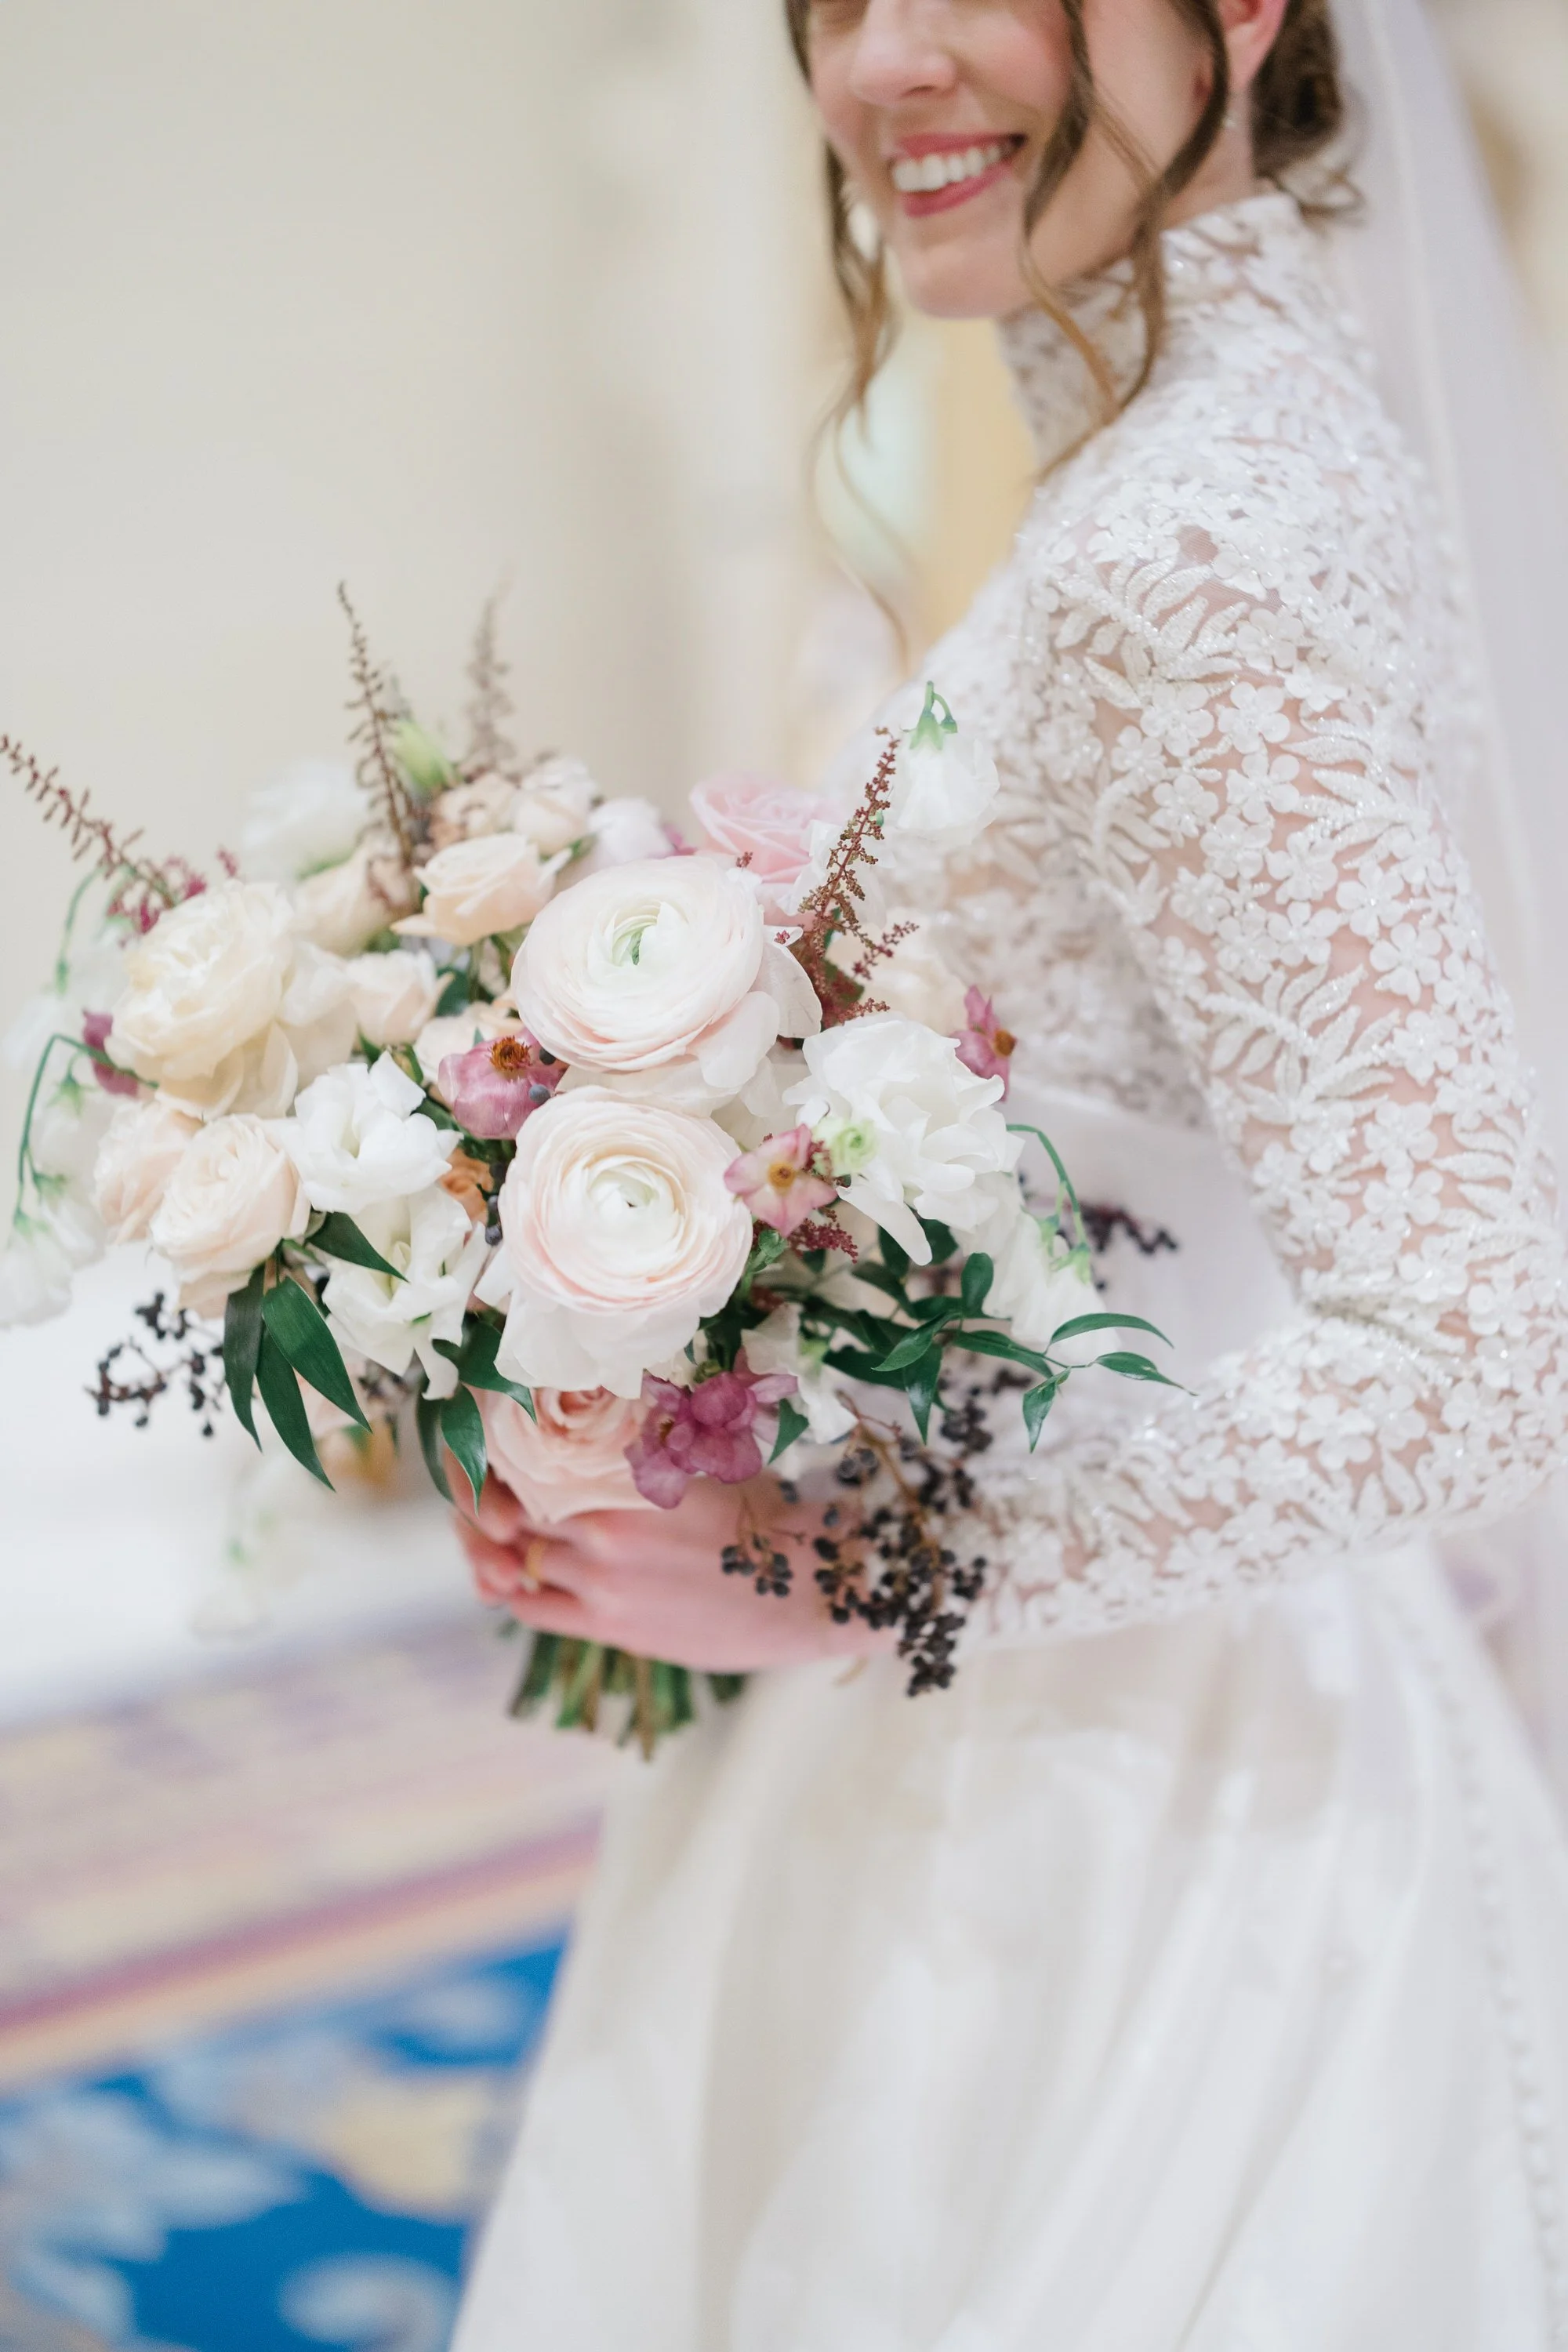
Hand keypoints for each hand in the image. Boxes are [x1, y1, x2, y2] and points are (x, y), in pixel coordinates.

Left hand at [455, 1473, 891, 1674]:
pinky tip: (519, 1577)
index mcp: (626, 1464)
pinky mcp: (609, 1622)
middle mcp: (605, 1514)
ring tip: (508, 1536)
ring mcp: (603, 1573)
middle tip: (494, 1494)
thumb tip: (592, 1394)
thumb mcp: (701, 1456)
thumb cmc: (761, 1514)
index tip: (498, 1447)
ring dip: (503, 1546)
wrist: (808, 1586)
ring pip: (515, 1554)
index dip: (500, 1449)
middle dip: (494, 1499)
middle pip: (510, 1501)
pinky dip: (515, 1587)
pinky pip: (530, 1605)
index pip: (527, 1449)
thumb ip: (644, 1434)